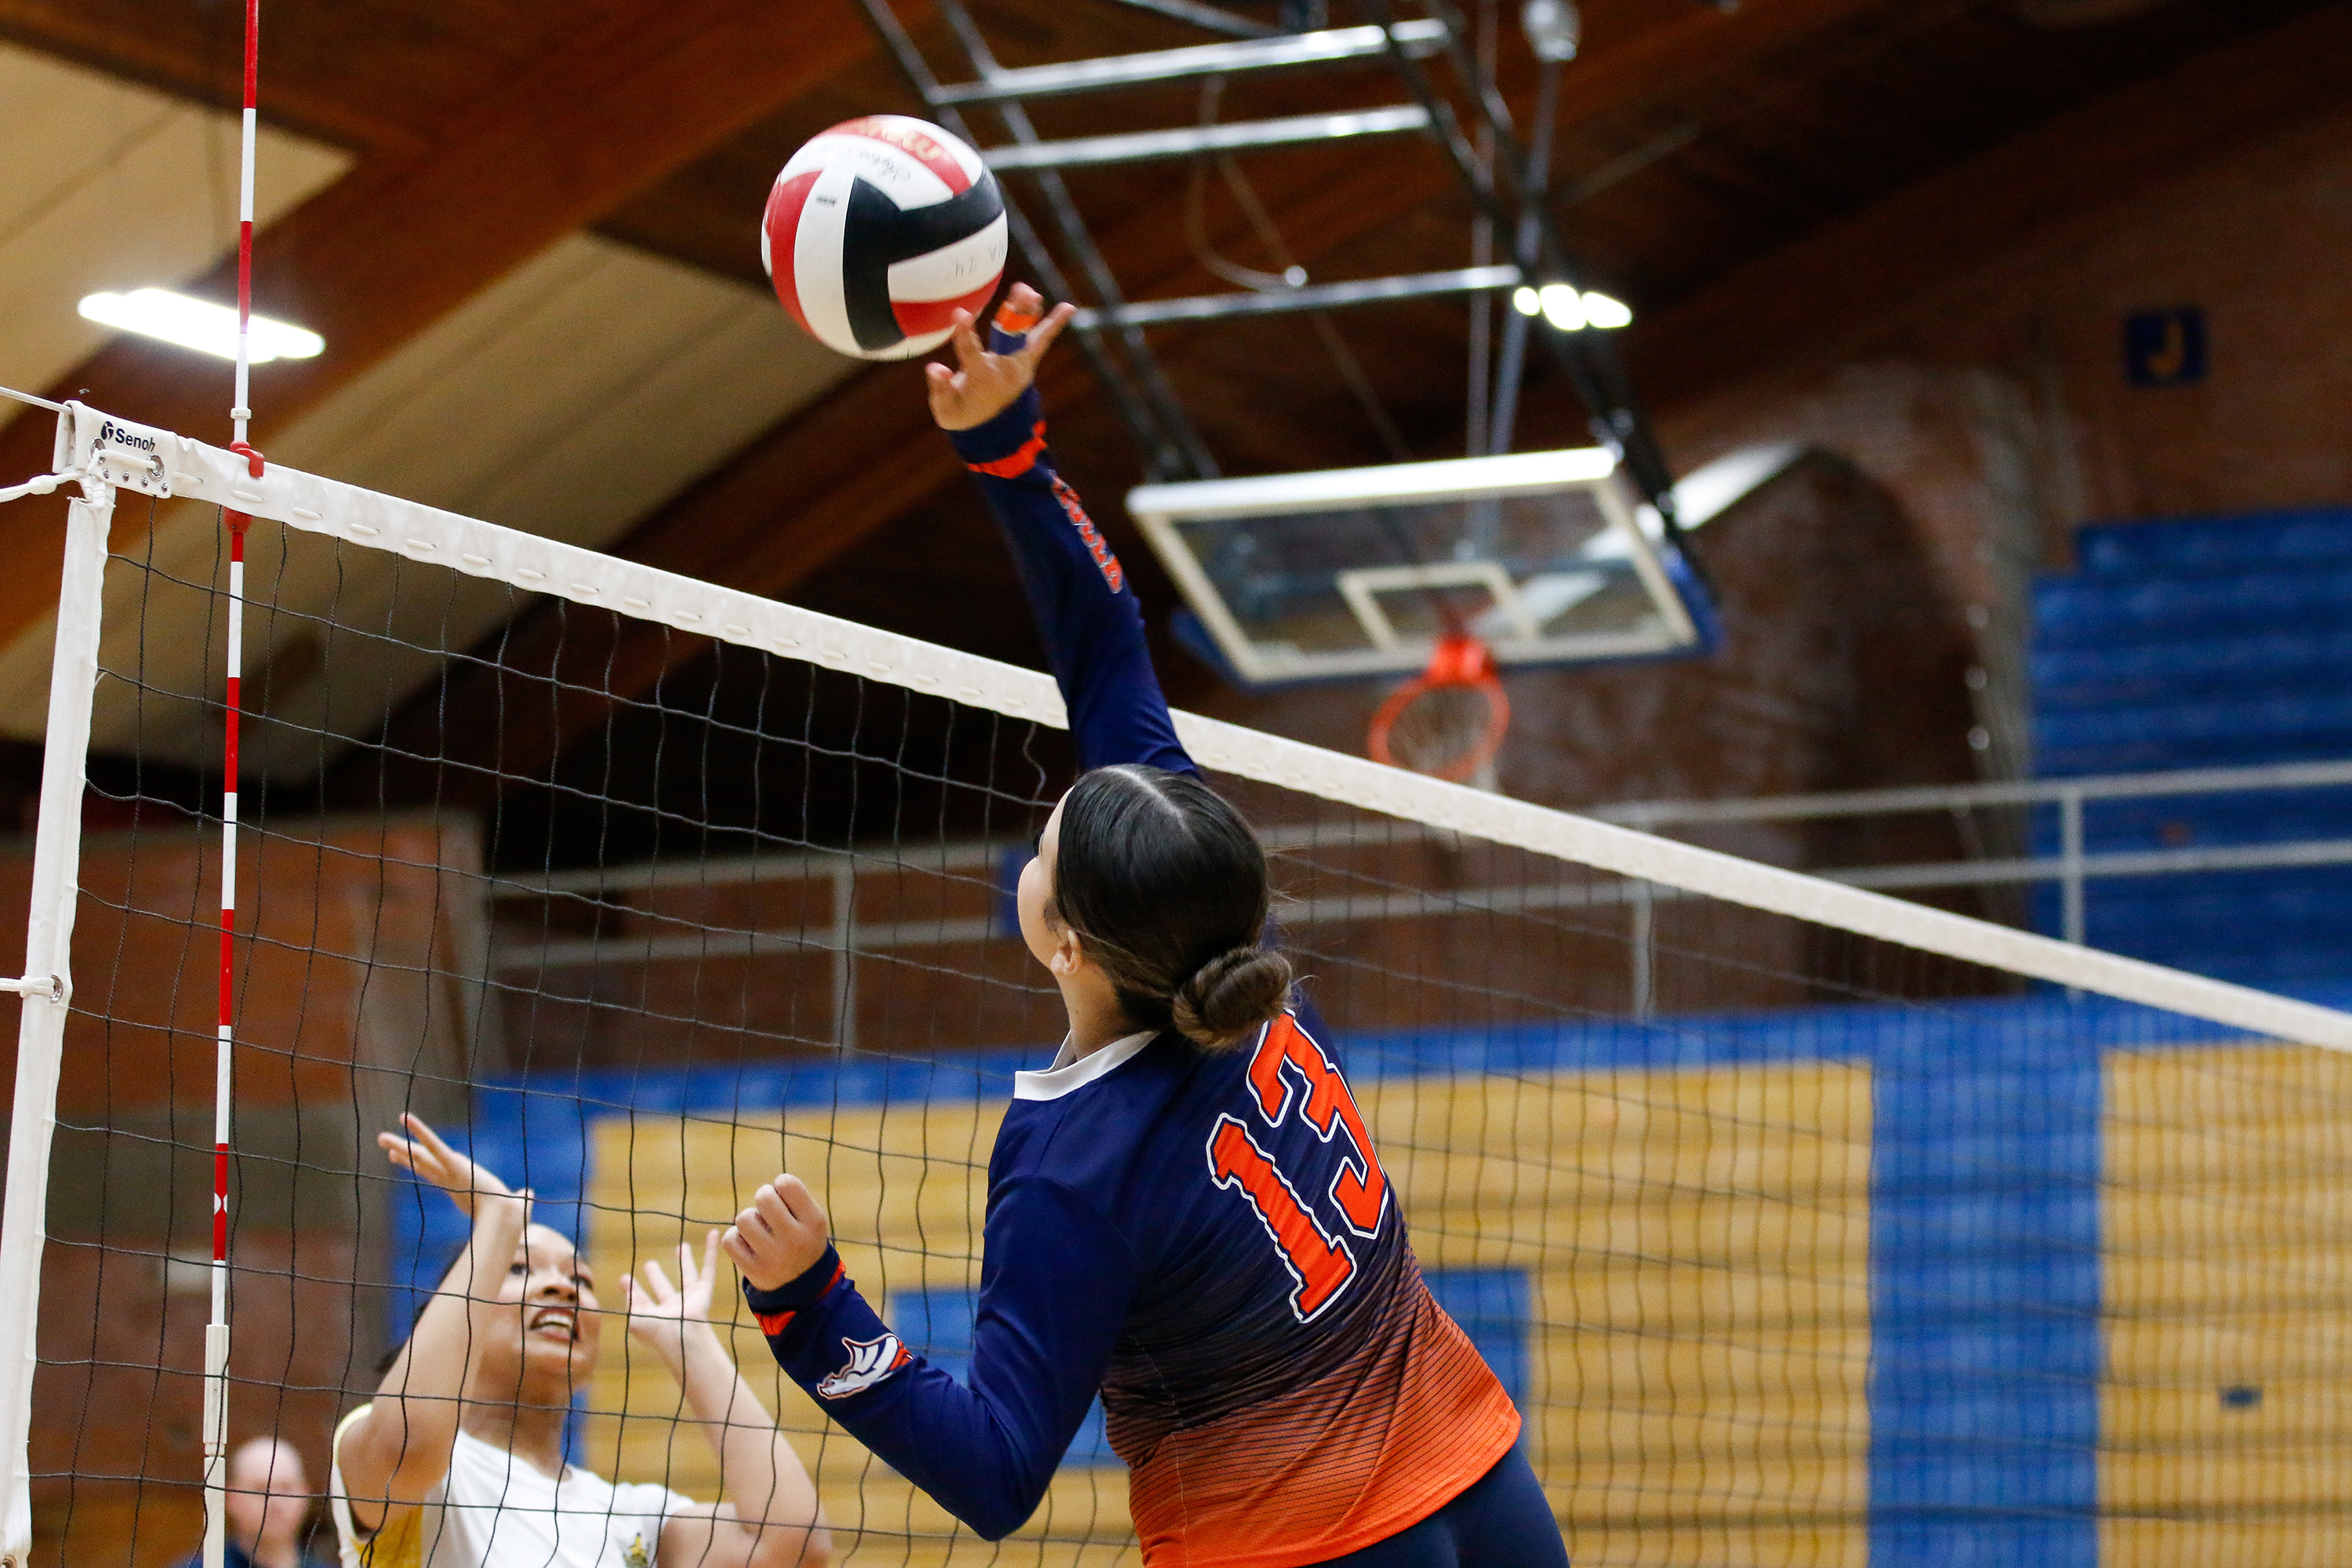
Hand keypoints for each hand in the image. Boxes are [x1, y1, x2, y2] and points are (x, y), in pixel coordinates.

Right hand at [379, 1112, 527, 1232]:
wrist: (505, 1219)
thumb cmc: (512, 1217)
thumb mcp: (517, 1204)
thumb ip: (521, 1197)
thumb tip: (530, 1193)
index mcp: (459, 1186)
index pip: (432, 1172)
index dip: (416, 1163)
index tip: (399, 1158)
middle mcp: (449, 1180)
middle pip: (419, 1163)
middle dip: (402, 1154)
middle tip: (384, 1144)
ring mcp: (448, 1173)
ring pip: (420, 1155)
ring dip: (401, 1144)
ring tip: (380, 1137)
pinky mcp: (453, 1165)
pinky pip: (433, 1146)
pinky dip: (419, 1131)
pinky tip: (406, 1119)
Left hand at [622, 1230, 721, 1371]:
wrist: (681, 1337)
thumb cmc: (656, 1331)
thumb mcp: (635, 1318)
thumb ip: (630, 1301)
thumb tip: (625, 1283)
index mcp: (655, 1316)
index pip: (642, 1300)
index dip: (632, 1290)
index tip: (624, 1278)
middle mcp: (672, 1307)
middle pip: (663, 1288)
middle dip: (656, 1276)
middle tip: (650, 1264)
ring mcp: (689, 1300)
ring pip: (687, 1276)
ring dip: (684, 1261)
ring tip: (682, 1246)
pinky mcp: (704, 1292)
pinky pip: (708, 1268)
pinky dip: (711, 1251)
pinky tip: (712, 1236)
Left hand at [719, 1175, 831, 1292]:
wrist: (803, 1284)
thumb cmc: (802, 1238)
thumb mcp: (810, 1218)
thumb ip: (792, 1198)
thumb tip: (763, 1191)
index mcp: (813, 1222)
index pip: (787, 1183)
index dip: (781, 1185)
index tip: (784, 1197)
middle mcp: (796, 1240)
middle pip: (763, 1197)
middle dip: (763, 1197)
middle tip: (768, 1208)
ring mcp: (773, 1258)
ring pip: (744, 1218)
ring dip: (749, 1218)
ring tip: (760, 1228)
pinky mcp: (754, 1271)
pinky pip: (730, 1239)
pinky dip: (735, 1236)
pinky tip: (748, 1242)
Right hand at [924, 282, 1074, 430]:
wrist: (990, 430)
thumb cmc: (960, 414)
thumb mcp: (945, 408)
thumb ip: (940, 388)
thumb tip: (934, 368)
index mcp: (981, 379)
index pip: (971, 353)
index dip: (964, 334)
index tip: (960, 314)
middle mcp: (1004, 370)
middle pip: (1009, 338)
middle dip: (1014, 315)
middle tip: (1021, 292)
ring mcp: (1018, 365)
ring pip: (1025, 334)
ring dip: (1029, 312)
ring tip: (1033, 292)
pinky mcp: (1027, 363)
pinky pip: (1042, 341)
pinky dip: (1054, 325)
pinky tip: (1069, 307)